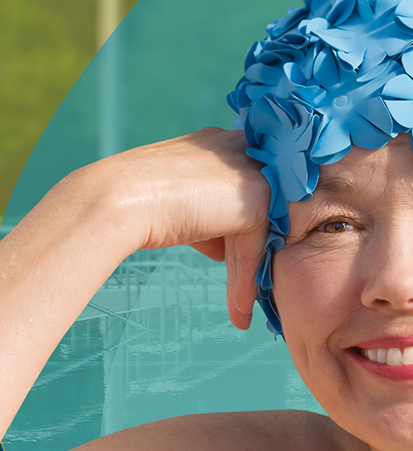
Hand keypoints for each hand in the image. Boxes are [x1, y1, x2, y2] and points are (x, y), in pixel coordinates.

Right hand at [75, 127, 271, 329]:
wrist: (115, 200)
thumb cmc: (136, 202)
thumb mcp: (183, 199)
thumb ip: (210, 210)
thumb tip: (224, 244)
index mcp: (222, 142)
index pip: (244, 189)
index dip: (239, 228)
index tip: (228, 259)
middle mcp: (242, 150)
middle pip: (254, 212)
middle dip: (246, 254)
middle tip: (239, 290)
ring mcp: (253, 171)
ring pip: (258, 232)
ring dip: (246, 273)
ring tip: (238, 307)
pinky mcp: (258, 197)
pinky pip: (256, 246)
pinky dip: (246, 278)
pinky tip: (238, 308)